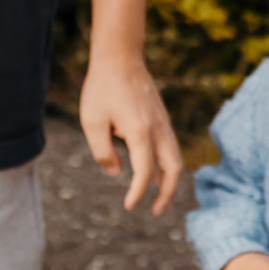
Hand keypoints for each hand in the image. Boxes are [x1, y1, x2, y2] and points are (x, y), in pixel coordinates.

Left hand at [80, 50, 183, 213]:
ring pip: (176, 159)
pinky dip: (167, 166)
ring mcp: (164, 123)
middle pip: (173, 169)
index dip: (138, 192)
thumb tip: (116, 173)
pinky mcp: (162, 119)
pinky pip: (171, 148)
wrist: (120, 58)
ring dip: (170, 181)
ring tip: (160, 199)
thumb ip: (102, 152)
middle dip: (168, 193)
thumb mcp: (92, 121)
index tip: (128, 206)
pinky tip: (156, 172)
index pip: (145, 172)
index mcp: (141, 132)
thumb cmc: (102, 88)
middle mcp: (158, 129)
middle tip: (156, 211)